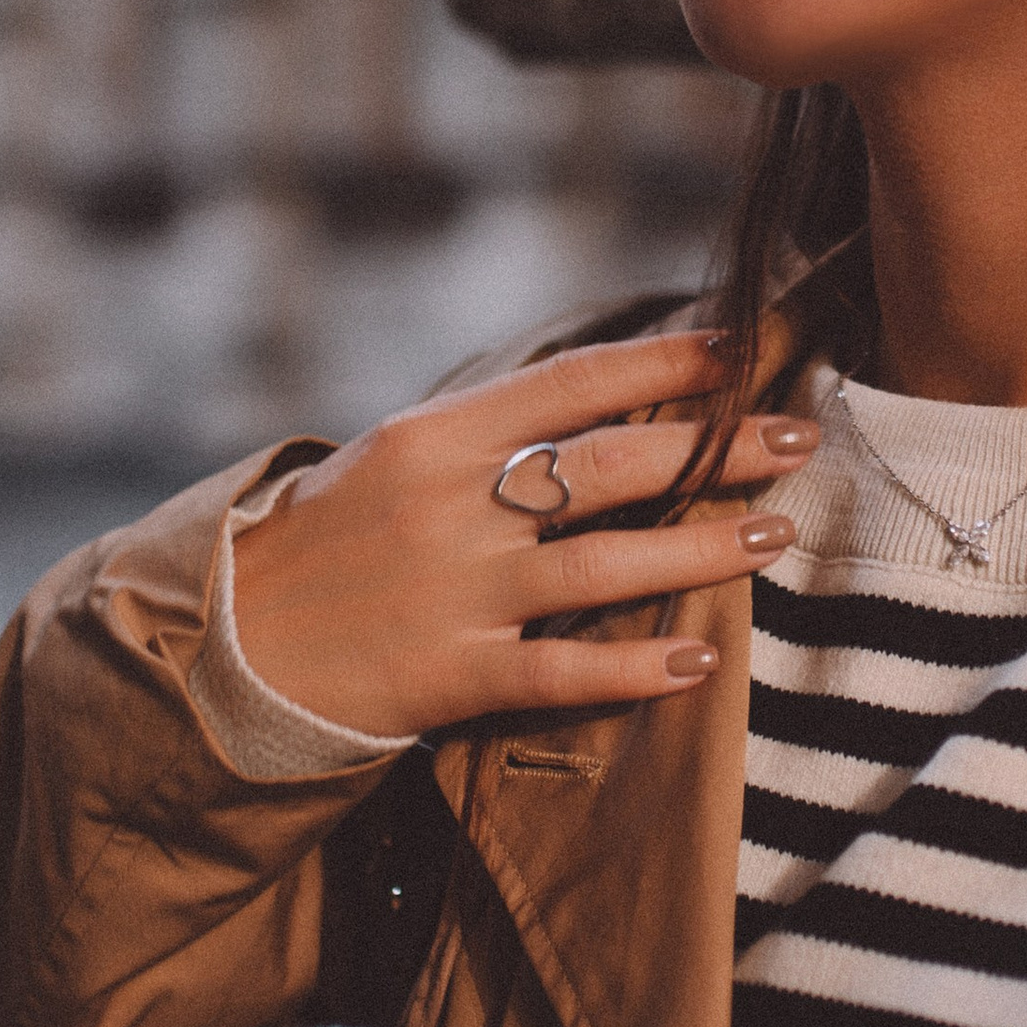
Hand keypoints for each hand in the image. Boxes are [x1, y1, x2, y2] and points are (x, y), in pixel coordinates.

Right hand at [230, 329, 817, 739]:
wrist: (226, 645)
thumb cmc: (322, 545)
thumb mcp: (390, 461)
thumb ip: (487, 436)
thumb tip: (598, 401)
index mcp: (436, 437)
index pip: (574, 384)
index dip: (667, 366)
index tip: (743, 350)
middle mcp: (452, 507)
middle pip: (610, 467)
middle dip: (718, 449)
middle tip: (800, 439)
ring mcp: (455, 593)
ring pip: (606, 565)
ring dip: (704, 550)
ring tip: (776, 534)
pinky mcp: (452, 675)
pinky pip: (562, 672)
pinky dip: (634, 670)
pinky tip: (701, 663)